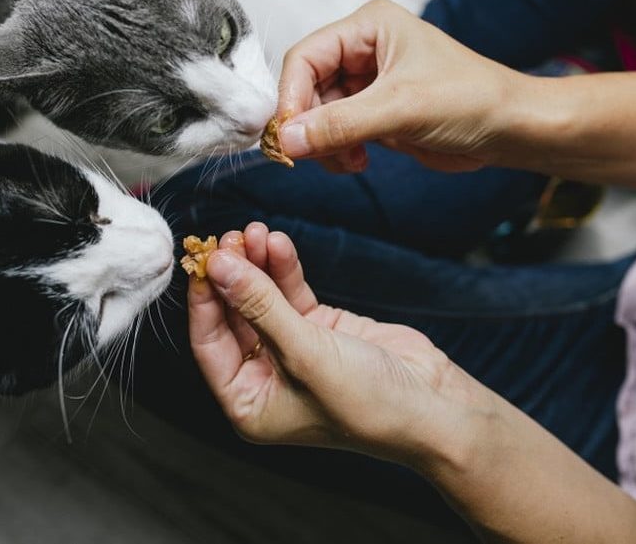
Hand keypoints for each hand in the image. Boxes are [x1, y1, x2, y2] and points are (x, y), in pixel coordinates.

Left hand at [187, 222, 495, 468]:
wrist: (432, 405)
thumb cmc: (367, 403)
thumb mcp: (304, 353)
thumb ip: (259, 305)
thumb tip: (220, 267)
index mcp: (249, 402)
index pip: (210, 343)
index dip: (204, 300)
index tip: (203, 260)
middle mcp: (265, 378)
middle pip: (234, 315)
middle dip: (233, 275)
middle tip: (231, 237)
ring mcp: (292, 350)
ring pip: (262, 299)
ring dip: (258, 264)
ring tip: (256, 231)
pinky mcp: (320, 329)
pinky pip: (291, 293)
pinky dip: (284, 269)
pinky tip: (278, 243)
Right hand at [276, 0, 523, 172]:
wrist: (511, 129)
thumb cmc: (473, 99)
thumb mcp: (400, 109)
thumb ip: (340, 124)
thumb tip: (287, 139)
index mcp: (369, 26)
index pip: (305, 57)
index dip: (291, 96)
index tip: (287, 134)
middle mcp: (364, 50)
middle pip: (306, 87)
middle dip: (308, 125)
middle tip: (312, 154)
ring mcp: (368, 82)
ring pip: (318, 114)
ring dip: (324, 143)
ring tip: (349, 160)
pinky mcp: (375, 112)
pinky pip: (336, 132)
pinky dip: (338, 151)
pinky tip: (358, 161)